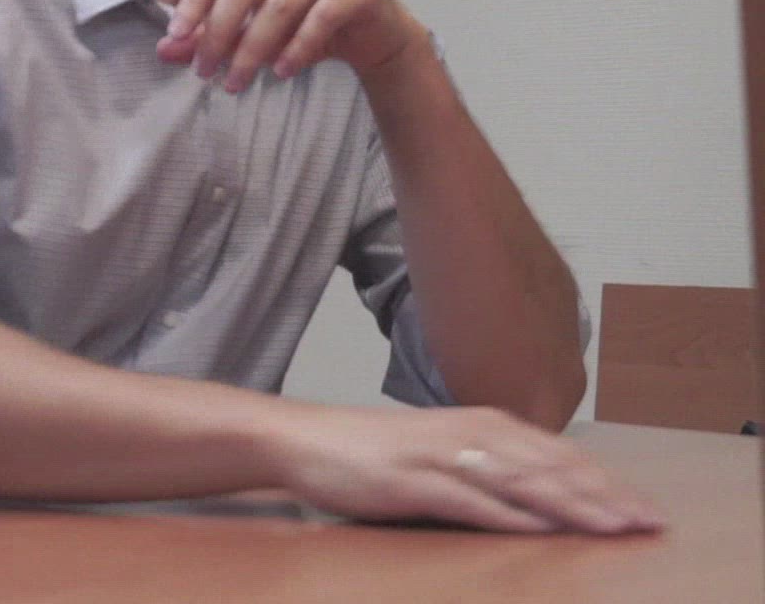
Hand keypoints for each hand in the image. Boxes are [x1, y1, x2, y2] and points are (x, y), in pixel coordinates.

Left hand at [157, 0, 424, 91]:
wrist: (371, 39)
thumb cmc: (303, 31)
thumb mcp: (250, 38)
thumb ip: (208, 39)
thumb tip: (165, 50)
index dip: (193, 1)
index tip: (177, 37)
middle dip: (219, 33)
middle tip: (205, 73)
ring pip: (280, 4)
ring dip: (253, 49)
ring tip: (237, 84)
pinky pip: (322, 15)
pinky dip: (298, 47)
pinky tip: (282, 72)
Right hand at [273, 404, 664, 533]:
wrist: (305, 438)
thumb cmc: (376, 452)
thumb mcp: (443, 452)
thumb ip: (491, 469)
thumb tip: (545, 500)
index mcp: (483, 424)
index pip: (562, 456)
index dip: (609, 484)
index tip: (648, 511)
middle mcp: (470, 433)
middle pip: (552, 468)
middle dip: (606, 497)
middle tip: (649, 524)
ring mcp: (441, 456)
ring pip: (521, 482)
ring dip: (572, 506)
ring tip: (613, 528)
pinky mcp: (412, 481)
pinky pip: (469, 500)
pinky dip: (508, 516)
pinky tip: (540, 530)